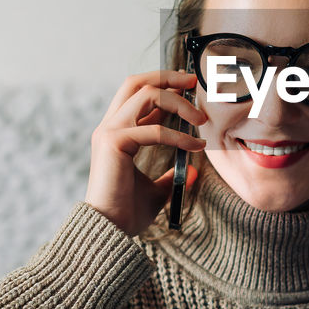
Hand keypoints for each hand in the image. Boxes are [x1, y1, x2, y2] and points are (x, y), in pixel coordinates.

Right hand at [84, 70, 207, 235]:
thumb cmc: (127, 213)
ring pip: (146, 95)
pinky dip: (179, 136)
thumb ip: (170, 176)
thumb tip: (193, 171)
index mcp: (116, 132)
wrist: (109, 231)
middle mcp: (109, 126)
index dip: (164, 86)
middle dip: (166, 77)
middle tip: (193, 81)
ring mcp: (109, 131)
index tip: (189, 88)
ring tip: (200, 119)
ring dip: (178, 102)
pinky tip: (195, 147)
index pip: (137, 95)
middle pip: (136, 82)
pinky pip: (154, 129)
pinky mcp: (114, 142)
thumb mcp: (155, 190)